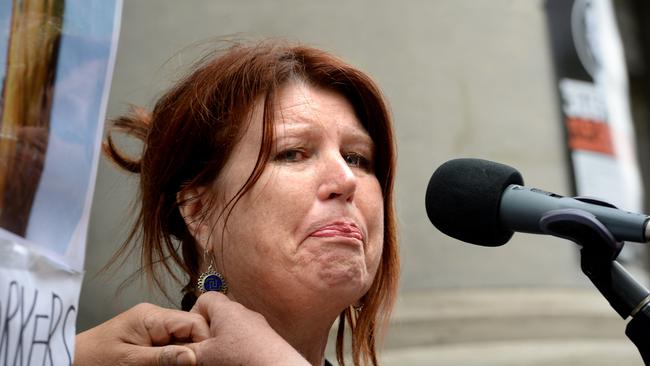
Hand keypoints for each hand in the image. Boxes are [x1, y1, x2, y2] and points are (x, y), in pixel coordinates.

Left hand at [75, 303, 209, 365]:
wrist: (69, 360)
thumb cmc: (92, 359)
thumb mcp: (129, 361)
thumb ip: (162, 358)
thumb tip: (194, 356)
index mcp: (152, 316)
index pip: (193, 322)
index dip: (205, 341)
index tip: (210, 361)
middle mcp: (156, 318)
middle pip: (192, 331)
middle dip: (198, 350)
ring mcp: (154, 329)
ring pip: (185, 340)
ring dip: (188, 356)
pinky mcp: (151, 340)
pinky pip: (173, 347)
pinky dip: (177, 358)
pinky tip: (178, 364)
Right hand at [189, 292, 309, 364]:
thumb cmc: (245, 361)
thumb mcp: (204, 356)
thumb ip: (188, 349)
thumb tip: (175, 350)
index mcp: (228, 310)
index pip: (205, 298)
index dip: (193, 315)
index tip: (190, 335)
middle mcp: (245, 314)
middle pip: (218, 317)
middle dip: (207, 334)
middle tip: (202, 353)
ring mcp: (259, 327)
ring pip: (232, 331)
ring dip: (223, 344)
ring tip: (219, 361)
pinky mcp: (269, 341)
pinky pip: (246, 341)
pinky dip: (238, 350)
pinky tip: (236, 362)